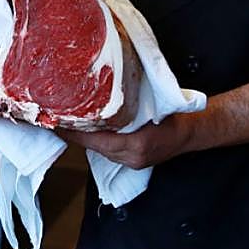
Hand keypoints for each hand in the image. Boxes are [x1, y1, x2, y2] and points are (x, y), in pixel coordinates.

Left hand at [58, 115, 194, 169]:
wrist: (192, 130)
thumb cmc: (174, 114)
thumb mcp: (149, 102)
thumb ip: (125, 102)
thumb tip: (101, 86)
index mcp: (136, 144)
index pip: (95, 140)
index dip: (74, 132)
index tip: (56, 122)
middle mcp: (132, 157)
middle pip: (93, 147)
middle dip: (75, 134)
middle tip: (56, 118)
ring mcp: (133, 162)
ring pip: (99, 150)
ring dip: (84, 138)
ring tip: (67, 123)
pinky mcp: (133, 162)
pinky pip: (109, 152)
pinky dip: (97, 141)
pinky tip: (87, 131)